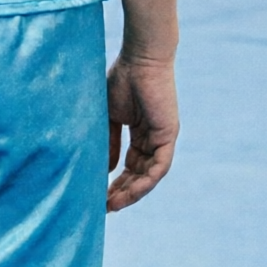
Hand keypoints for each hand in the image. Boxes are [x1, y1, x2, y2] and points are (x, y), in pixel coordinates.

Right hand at [105, 50, 177, 210]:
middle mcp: (153, 139)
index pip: (129, 165)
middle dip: (122, 192)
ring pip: (150, 175)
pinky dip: (145, 182)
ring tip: (113, 205)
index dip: (115, 182)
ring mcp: (162, 138)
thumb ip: (107, 142)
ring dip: (132, 192)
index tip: (98, 196)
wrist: (140, 59)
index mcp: (139, 133)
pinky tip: (129, 192)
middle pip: (139, 174)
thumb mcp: (108, 117)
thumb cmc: (121, 79)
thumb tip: (106, 169)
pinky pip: (159, 167)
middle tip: (104, 208)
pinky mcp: (168, 135)